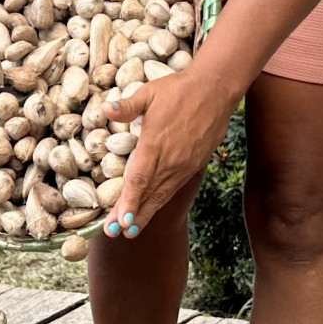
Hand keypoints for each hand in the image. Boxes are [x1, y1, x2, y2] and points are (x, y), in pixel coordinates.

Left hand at [101, 67, 238, 238]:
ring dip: (146, 214)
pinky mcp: (194, 165)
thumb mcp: (149, 93)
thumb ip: (127, 106)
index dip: (129, 202)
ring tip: (131, 231)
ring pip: (162, 195)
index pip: (139, 180)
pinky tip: (151, 209)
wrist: (216, 90)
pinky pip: (174, 188)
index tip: (120, 222)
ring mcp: (184, 165)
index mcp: (155, 144)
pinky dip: (161, 202)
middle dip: (132, 216)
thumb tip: (106, 110)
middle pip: (148, 194)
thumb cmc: (179, 90)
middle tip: (115, 233)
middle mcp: (171, 161)